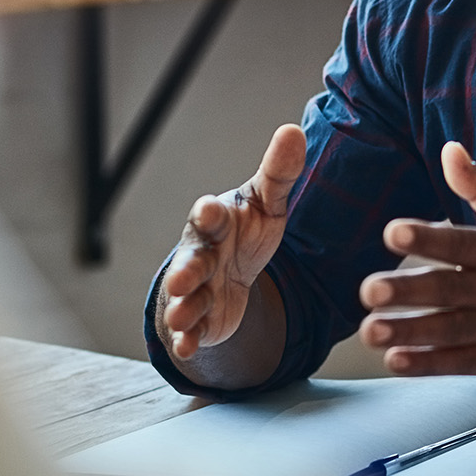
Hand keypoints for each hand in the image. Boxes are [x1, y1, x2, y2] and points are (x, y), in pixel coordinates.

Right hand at [160, 124, 304, 359]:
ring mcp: (198, 289)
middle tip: (184, 277)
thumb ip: (279, 172)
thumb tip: (293, 130)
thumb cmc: (247, 230)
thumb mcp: (267, 203)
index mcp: (218, 222)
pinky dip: (188, 338)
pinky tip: (188, 346)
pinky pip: (191, 329)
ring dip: (184, 307)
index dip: (210, 213)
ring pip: (187, 298)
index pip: (211, 216)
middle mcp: (201, 254)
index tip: (209, 208)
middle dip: (187, 268)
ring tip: (183, 315)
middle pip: (192, 260)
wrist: (233, 272)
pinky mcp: (201, 319)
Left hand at [357, 141, 475, 384]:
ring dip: (407, 331)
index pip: (460, 242)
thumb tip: (449, 149)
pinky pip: (460, 364)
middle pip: (447, 289)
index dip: (426, 237)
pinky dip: (428, 364)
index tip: (393, 232)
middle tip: (367, 289)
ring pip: (448, 330)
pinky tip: (397, 360)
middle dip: (406, 290)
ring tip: (370, 331)